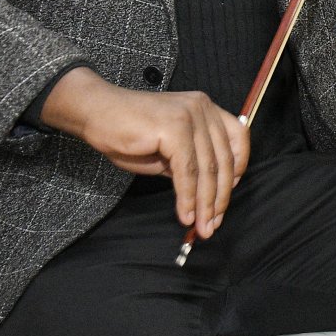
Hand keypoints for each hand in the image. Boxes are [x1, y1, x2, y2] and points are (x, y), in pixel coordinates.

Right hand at [41, 68, 248, 236]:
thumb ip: (191, 163)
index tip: (226, 197)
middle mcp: (203, 108)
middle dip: (220, 197)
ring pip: (206, 169)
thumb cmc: (129, 131)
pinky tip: (186, 215)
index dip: (238, 169)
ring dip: (205, 204)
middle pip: (224, 159)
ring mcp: (190, 116)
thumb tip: (209, 194)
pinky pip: (187, 171)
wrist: (96, 113)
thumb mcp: (169, 149)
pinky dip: (187, 197)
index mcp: (206, 108)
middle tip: (213, 224)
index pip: (238, 138)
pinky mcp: (175, 128)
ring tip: (202, 227)